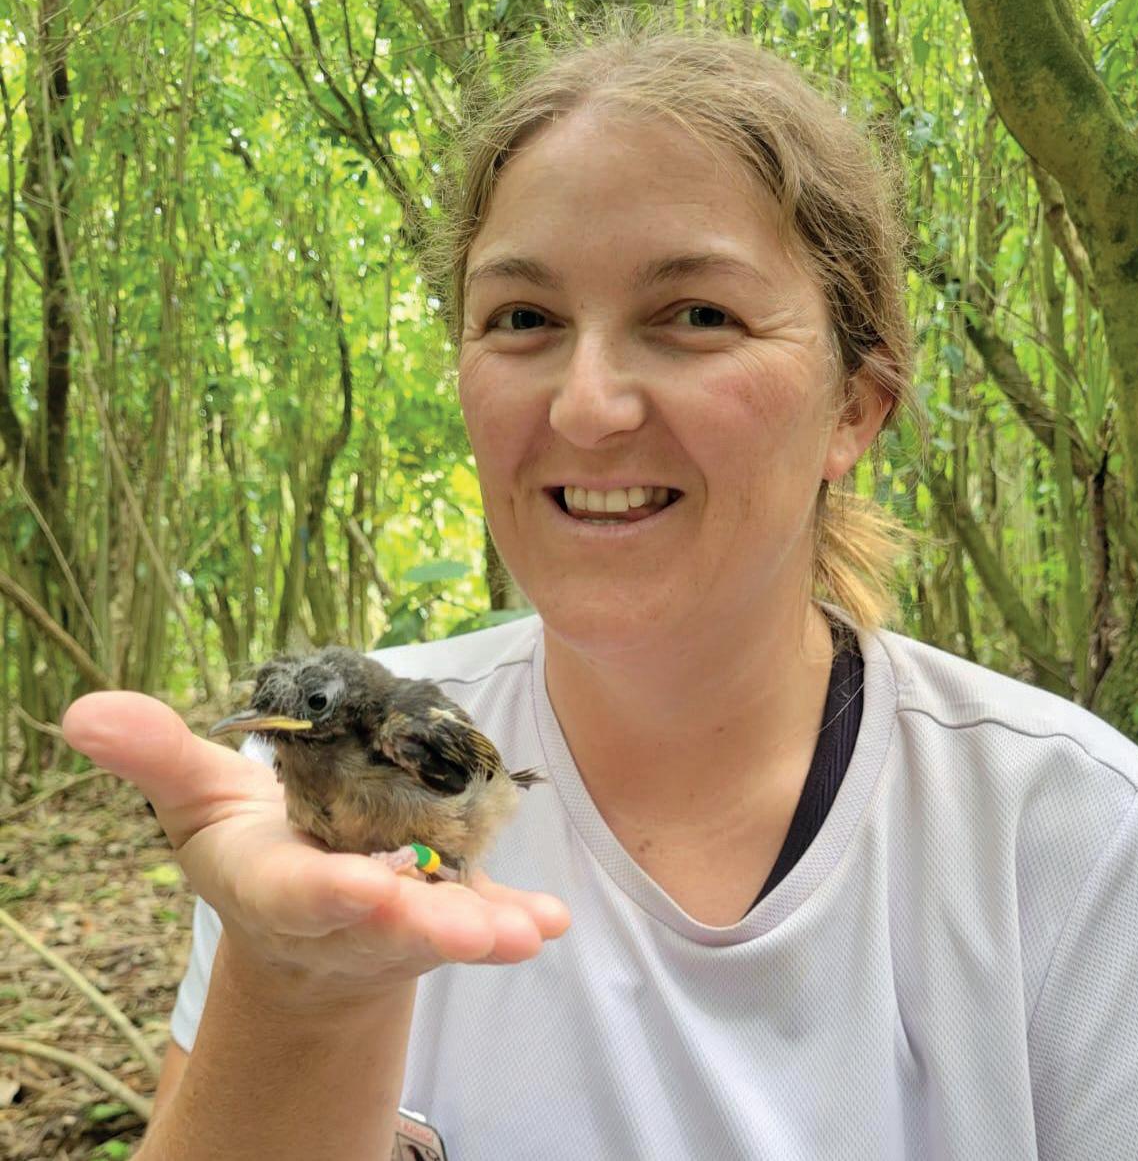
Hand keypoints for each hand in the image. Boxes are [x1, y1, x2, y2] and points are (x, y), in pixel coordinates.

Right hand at [62, 692, 569, 1004]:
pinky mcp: (441, 909)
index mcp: (277, 885)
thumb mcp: (199, 801)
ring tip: (523, 932)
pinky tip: (550, 919)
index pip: (298, 892)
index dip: (328, 892)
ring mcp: (399, 919)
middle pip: (382, 922)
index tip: (362, 889)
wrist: (300, 911)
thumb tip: (82, 709)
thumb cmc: (252, 847)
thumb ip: (155, 756)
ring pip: (439, 926)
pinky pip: (481, 915)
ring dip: (481, 930)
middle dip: (422, 927)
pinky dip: (514, 919)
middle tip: (470, 934)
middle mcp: (343, 913)